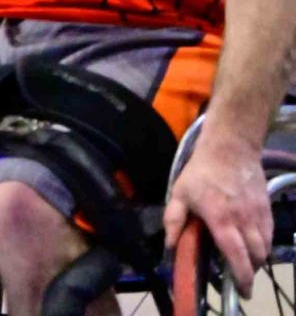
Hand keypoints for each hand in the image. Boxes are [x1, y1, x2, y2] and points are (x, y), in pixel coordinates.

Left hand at [165, 126, 272, 296]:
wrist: (230, 148)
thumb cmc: (201, 171)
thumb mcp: (179, 193)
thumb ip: (173, 220)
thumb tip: (169, 245)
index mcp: (221, 220)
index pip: (236, 256)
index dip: (241, 277)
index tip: (241, 290)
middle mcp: (244, 221)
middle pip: (255, 257)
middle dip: (249, 272)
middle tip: (239, 279)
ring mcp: (258, 215)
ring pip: (265, 247)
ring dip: (257, 260)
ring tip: (244, 263)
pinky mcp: (267, 209)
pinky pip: (270, 235)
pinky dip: (263, 245)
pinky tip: (252, 245)